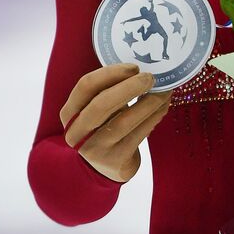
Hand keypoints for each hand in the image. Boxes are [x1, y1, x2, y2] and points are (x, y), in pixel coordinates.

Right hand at [59, 63, 172, 182]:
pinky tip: (163, 106)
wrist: (109, 165)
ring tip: (164, 91)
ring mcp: (95, 149)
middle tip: (150, 78)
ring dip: (148, 103)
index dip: (110, 73)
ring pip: (124, 121)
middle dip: (129, 87)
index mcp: (70, 113)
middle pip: (101, 104)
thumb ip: (111, 89)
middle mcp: (77, 132)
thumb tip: (143, 67)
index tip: (134, 67)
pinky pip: (139, 134)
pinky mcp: (116, 160)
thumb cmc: (105, 125)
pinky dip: (154, 117)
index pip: (85, 86)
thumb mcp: (99, 108)